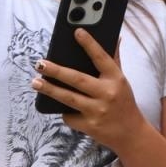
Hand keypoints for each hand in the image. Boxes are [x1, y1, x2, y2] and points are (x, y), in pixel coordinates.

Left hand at [32, 28, 147, 150]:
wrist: (130, 134)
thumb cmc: (123, 102)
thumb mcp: (122, 80)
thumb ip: (114, 59)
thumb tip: (115, 36)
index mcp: (116, 79)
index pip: (101, 58)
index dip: (90, 44)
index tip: (77, 32)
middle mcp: (107, 94)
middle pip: (77, 79)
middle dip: (56, 70)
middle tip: (40, 63)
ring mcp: (98, 111)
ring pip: (68, 98)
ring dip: (50, 90)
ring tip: (35, 82)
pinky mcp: (89, 126)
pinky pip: (69, 116)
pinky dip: (63, 110)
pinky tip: (56, 106)